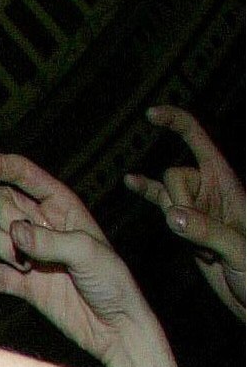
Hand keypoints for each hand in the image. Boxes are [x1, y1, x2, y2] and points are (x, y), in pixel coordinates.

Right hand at [0, 152, 181, 366]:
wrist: (114, 327)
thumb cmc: (113, 283)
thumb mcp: (89, 254)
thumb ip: (51, 241)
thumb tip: (15, 232)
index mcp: (65, 209)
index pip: (27, 177)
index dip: (1, 167)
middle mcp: (45, 227)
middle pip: (3, 204)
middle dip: (5, 221)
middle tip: (26, 246)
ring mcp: (32, 255)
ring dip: (3, 249)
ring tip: (29, 268)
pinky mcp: (23, 284)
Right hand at [123, 106, 244, 317]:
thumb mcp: (240, 252)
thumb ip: (208, 232)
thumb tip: (172, 215)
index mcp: (228, 187)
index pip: (200, 143)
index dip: (178, 124)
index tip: (152, 114)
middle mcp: (211, 193)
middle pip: (175, 175)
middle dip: (176, 200)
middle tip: (197, 234)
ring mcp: (197, 209)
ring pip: (166, 195)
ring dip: (170, 215)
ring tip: (200, 247)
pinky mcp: (187, 226)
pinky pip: (162, 204)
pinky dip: (147, 194)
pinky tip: (130, 182)